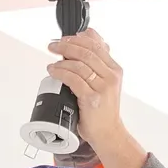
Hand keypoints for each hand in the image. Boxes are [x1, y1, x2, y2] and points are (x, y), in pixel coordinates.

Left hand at [46, 28, 150, 167]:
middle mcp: (111, 76)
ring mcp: (103, 87)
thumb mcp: (105, 82)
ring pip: (79, 64)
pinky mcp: (92, 98)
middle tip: (53, 45)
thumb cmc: (103, 109)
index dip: (78, 38)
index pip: (97, 45)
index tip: (65, 38)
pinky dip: (60, 72)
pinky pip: (73, 79)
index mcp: (115, 69)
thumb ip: (98, 62)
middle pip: (87, 52)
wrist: (108, 132)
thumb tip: (88, 35)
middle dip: (67, 45)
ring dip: (62, 59)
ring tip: (52, 60)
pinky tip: (53, 71)